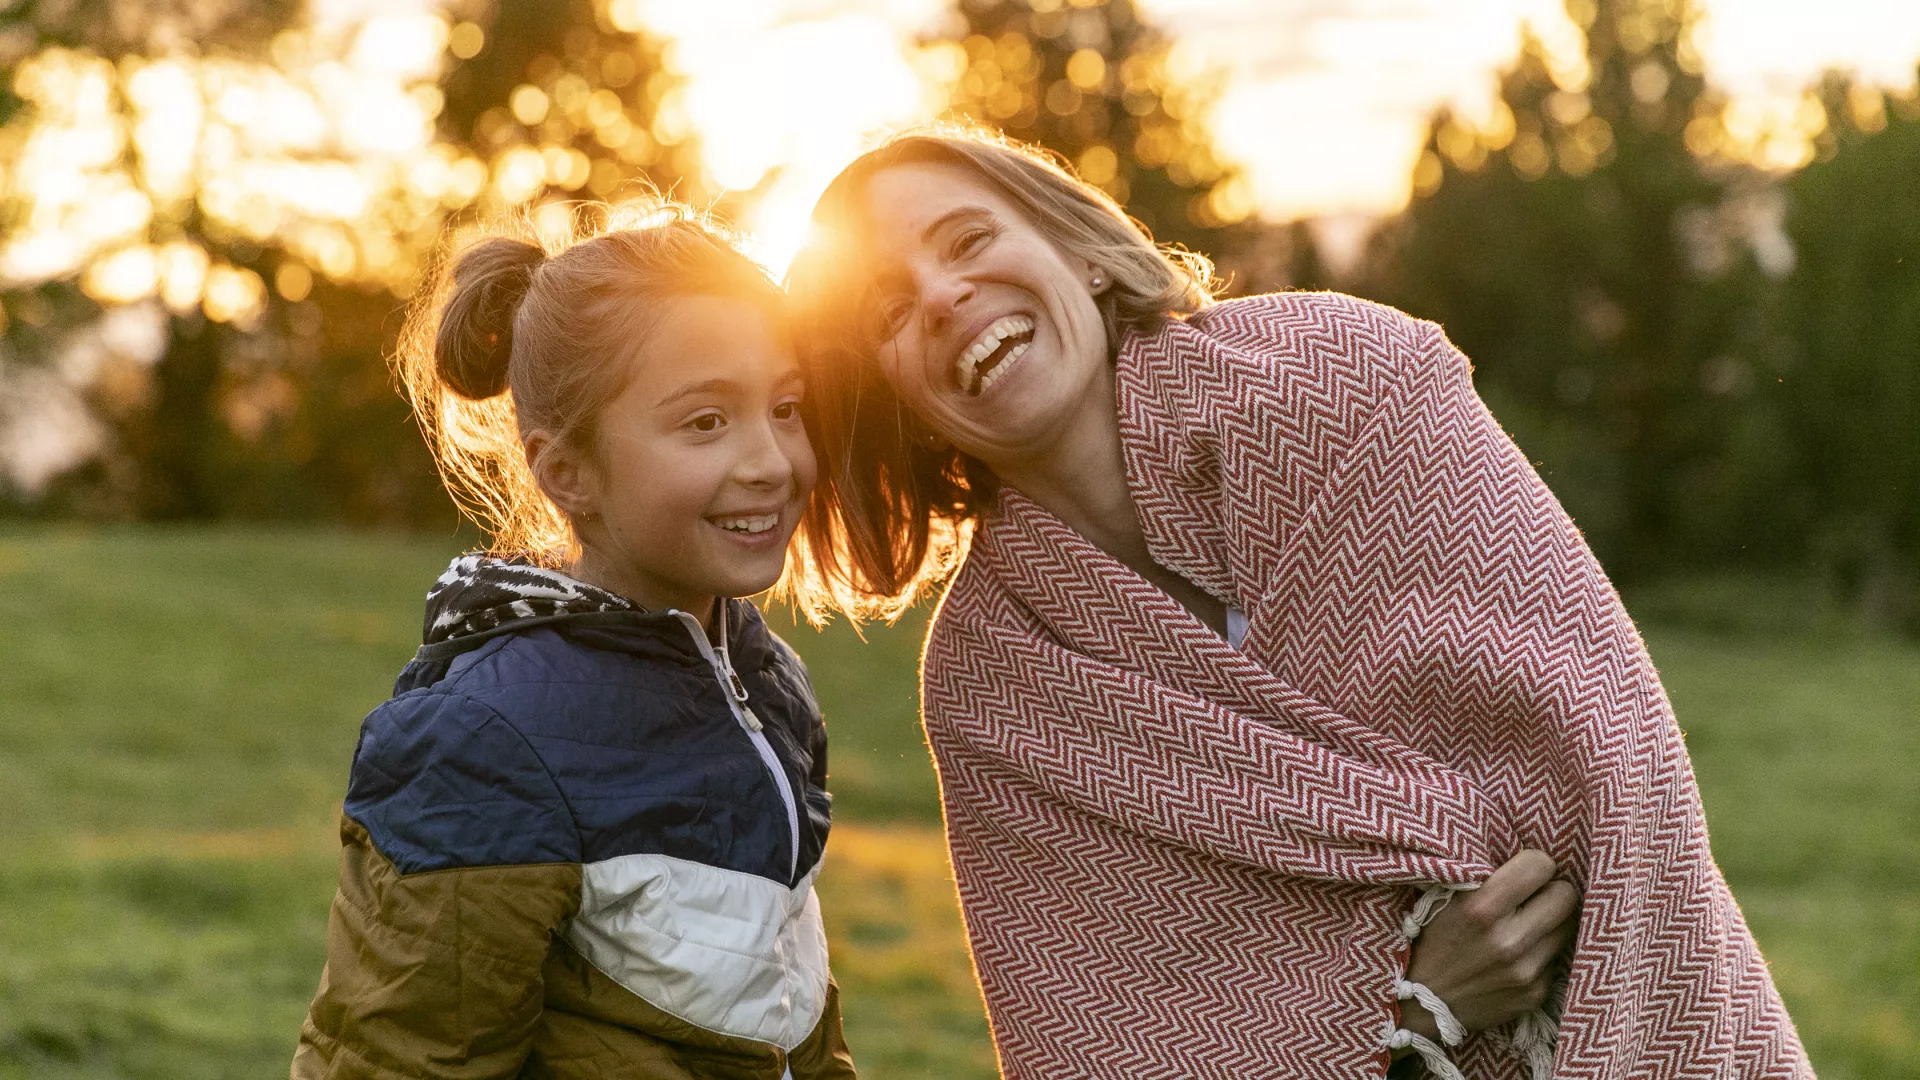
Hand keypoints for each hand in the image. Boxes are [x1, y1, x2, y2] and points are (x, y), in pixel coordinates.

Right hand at [1398, 849, 1576, 1040]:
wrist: (1418, 1002)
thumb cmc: (1430, 940)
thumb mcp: (1444, 900)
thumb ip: (1486, 879)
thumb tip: (1528, 859)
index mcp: (1481, 908)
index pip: (1541, 865)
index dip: (1534, 864)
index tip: (1523, 872)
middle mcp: (1508, 940)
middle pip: (1566, 895)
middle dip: (1551, 891)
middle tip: (1534, 897)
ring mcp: (1525, 971)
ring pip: (1569, 927)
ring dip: (1552, 922)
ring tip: (1528, 925)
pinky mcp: (1535, 994)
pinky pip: (1558, 959)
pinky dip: (1544, 952)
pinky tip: (1520, 955)